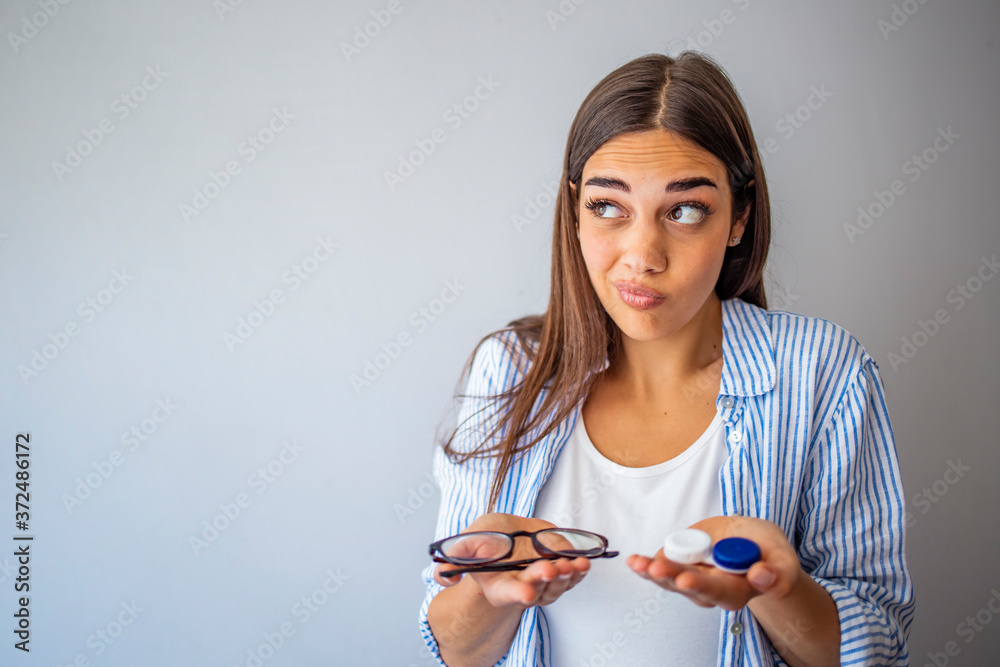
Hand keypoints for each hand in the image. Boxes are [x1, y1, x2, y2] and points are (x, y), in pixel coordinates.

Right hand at [433, 513, 590, 609]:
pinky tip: (584, 562)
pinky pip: (572, 576)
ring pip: (558, 585)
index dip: (517, 593)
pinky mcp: (560, 574)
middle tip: (551, 569)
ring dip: (567, 576)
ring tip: (573, 563)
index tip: (526, 593)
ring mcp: (544, 583)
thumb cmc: (488, 538)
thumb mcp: (467, 542)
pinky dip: (579, 571)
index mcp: (498, 586)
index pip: (508, 594)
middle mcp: (522, 588)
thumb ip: (454, 559)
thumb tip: (443, 579)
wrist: (509, 532)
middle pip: (537, 589)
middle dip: (545, 580)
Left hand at [626, 515, 801, 611]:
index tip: (689, 579)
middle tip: (660, 569)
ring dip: (652, 571)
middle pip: (690, 587)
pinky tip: (634, 561)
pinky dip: (644, 565)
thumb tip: (761, 576)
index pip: (722, 592)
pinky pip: (658, 567)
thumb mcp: (783, 556)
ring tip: (639, 563)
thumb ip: (780, 573)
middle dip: (673, 577)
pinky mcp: (677, 564)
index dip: (705, 586)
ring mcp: (691, 578)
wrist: (749, 539)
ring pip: (670, 579)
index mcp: (738, 591)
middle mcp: (711, 590)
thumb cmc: (767, 550)